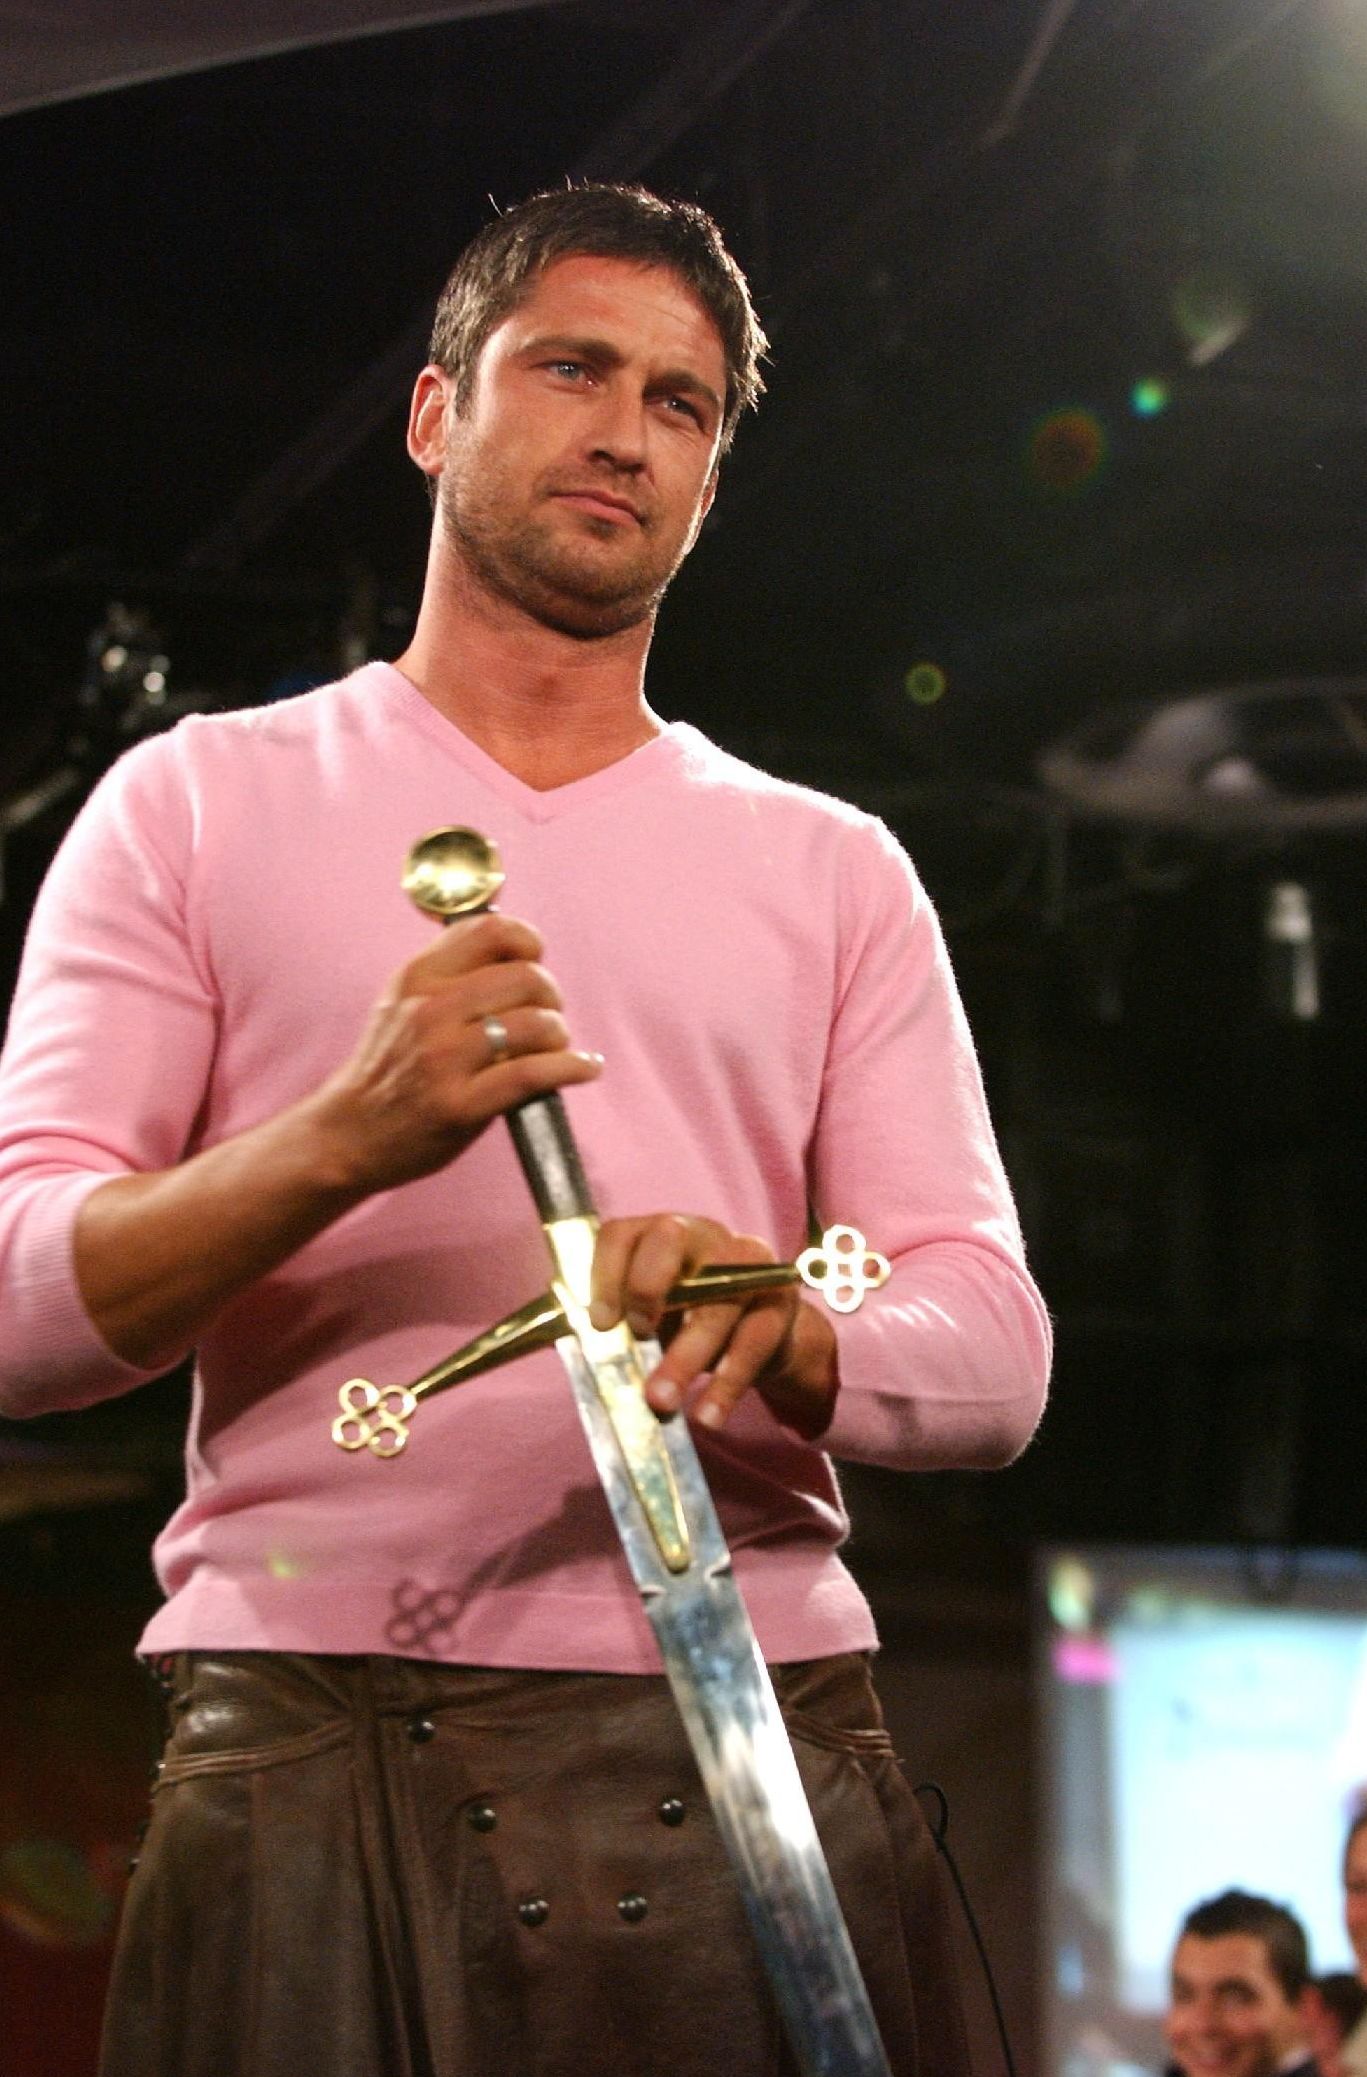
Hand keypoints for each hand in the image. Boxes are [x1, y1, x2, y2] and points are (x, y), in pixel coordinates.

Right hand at [309, 912, 601, 1193]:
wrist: (349, 1134)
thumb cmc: (389, 1069)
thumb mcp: (403, 1002)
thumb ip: (451, 973)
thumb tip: (516, 949)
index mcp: (418, 977)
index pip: (490, 931)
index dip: (528, 942)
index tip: (534, 962)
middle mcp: (430, 1010)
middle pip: (525, 977)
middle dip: (550, 997)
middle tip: (546, 1018)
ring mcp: (444, 1058)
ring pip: (535, 1024)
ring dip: (559, 1036)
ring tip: (554, 1049)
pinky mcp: (460, 1105)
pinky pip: (534, 1074)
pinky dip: (571, 1068)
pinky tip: (584, 1069)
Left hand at [588, 1214, 838, 1440]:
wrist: (759, 1334)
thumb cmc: (687, 1319)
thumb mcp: (649, 1315)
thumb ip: (616, 1324)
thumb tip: (573, 1346)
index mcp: (657, 1233)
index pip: (621, 1233)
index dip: (605, 1274)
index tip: (601, 1324)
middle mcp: (702, 1234)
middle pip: (670, 1240)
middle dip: (647, 1287)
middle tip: (637, 1336)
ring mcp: (746, 1262)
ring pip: (717, 1300)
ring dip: (686, 1356)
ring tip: (661, 1401)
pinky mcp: (778, 1300)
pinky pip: (754, 1341)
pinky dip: (728, 1384)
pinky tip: (707, 1415)